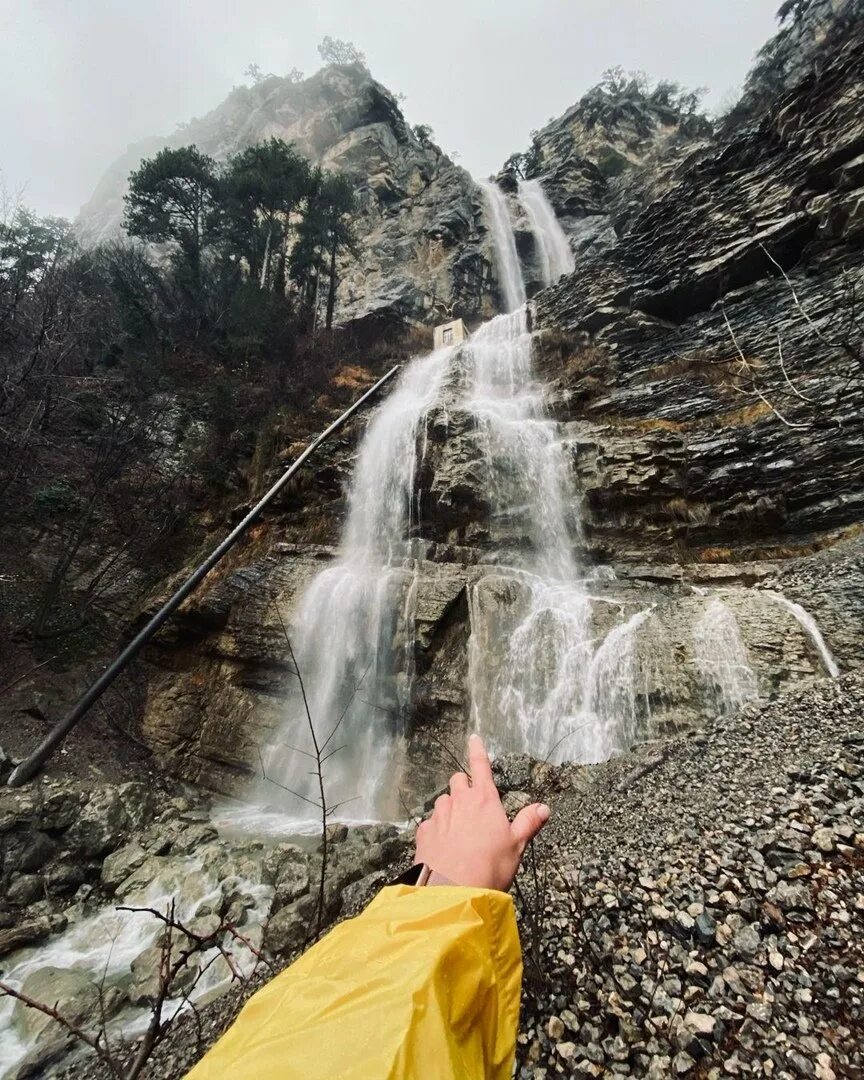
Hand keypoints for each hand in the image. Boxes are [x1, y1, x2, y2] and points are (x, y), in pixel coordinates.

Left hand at [414, 734, 550, 891]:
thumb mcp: (516, 846)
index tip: (474, 737)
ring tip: (458, 830)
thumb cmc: (490, 866)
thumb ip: (528, 823)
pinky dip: (436, 829)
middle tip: (472, 803)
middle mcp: (458, 801)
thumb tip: (544, 807)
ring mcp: (438, 815)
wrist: (453, 891)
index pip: (480, 766)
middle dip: (463, 785)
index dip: (477, 750)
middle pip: (457, 780)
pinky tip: (442, 845)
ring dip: (450, 808)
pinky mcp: (423, 832)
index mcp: (483, 799)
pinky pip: (430, 823)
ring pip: (443, 801)